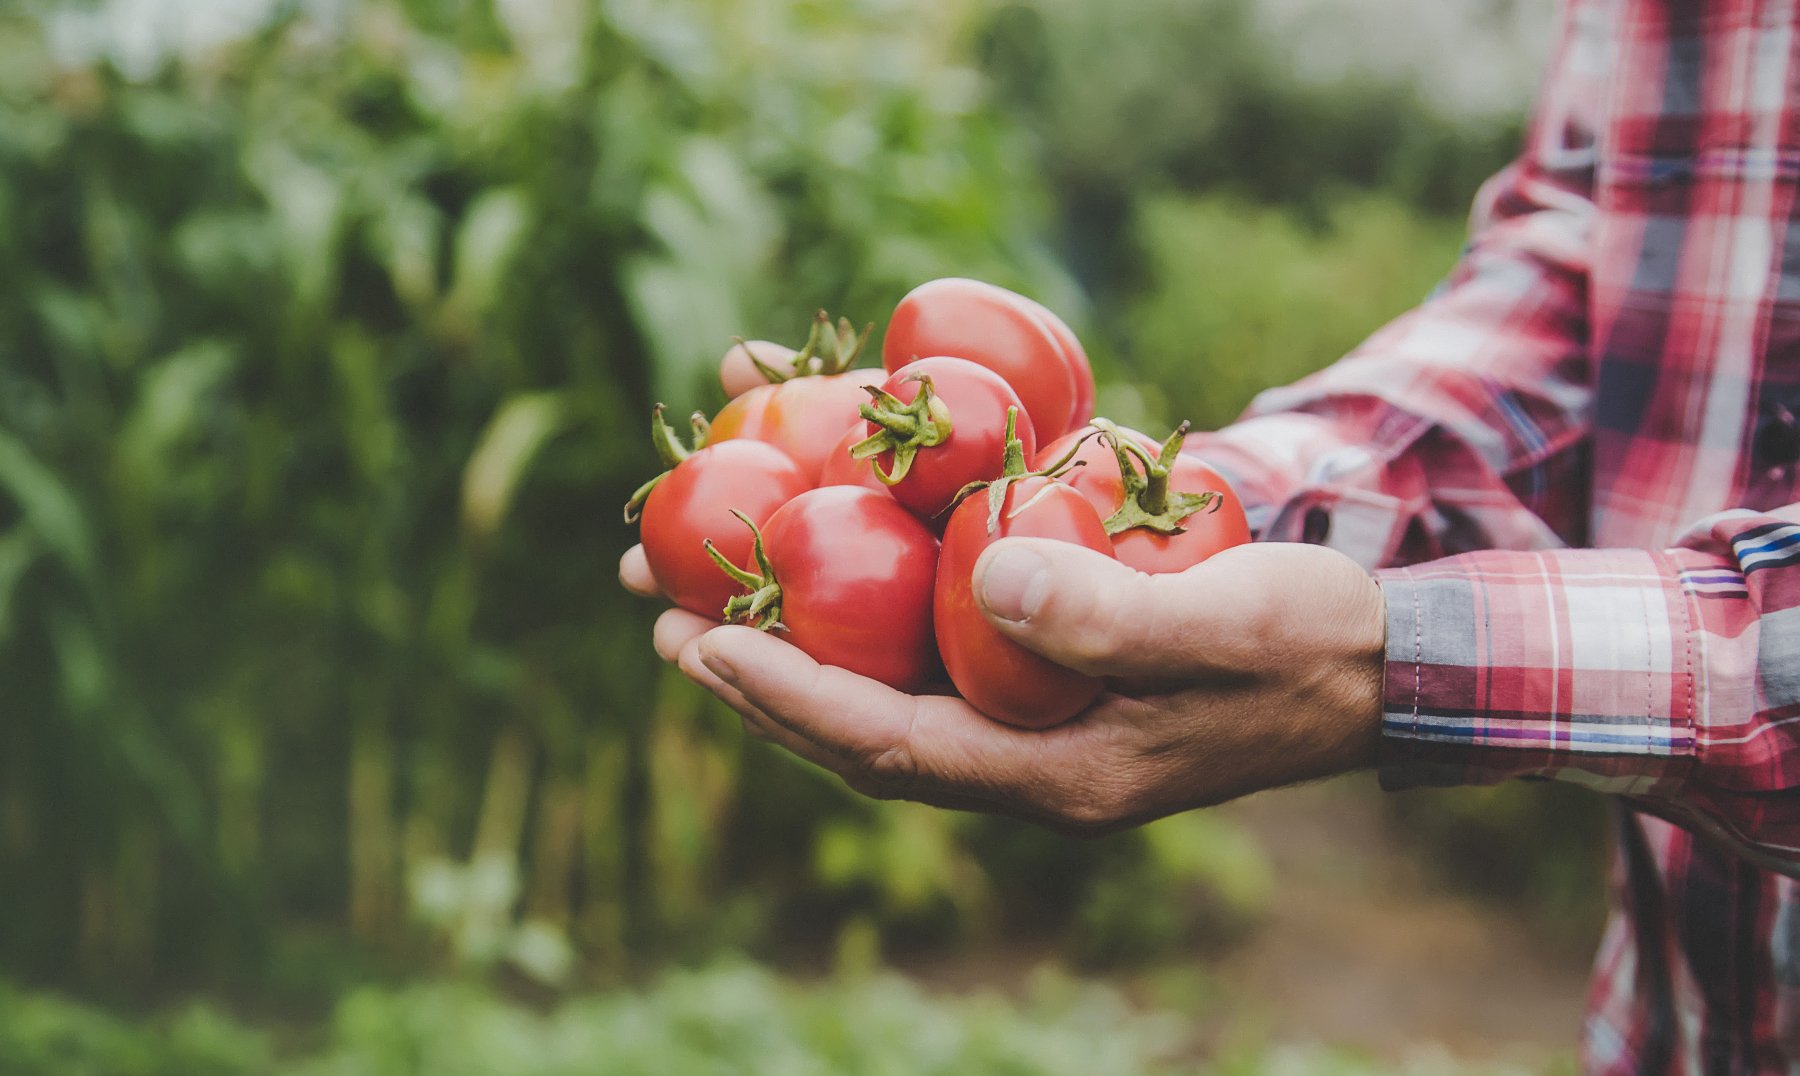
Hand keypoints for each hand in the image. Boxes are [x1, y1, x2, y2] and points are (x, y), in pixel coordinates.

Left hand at [634, 537, 1385, 833]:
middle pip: (862, 726)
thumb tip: (993, 578)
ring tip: (704, 599)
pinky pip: (939, 649)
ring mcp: (1039, 722)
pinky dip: (874, 609)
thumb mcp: (1224, 625)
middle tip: (663, 622)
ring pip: (889, 690)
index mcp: (1056, 773)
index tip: (700, 645)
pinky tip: (838, 559)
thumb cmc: (1309, 648)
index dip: (789, 697)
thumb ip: (1113, 614)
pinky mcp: (1055, 674)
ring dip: (798, 646)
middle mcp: (1029, 759)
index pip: (891, 744)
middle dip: (759, 681)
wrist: (1376, 665)